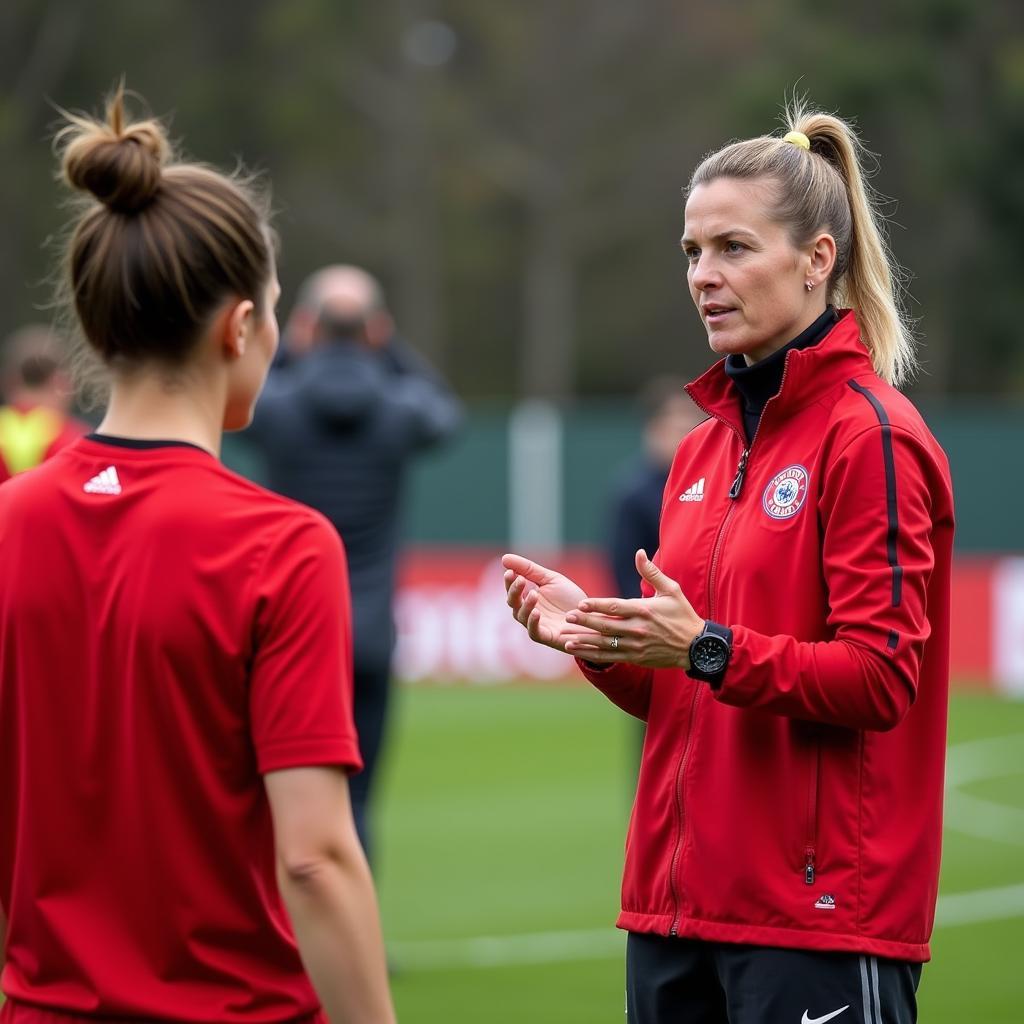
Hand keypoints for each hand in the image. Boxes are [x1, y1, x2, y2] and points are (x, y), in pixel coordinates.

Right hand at [502, 553, 597, 652]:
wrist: (591, 616)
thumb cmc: (570, 598)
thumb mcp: (551, 579)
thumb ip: (529, 569)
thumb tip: (504, 558)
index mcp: (527, 597)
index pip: (513, 589)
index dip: (509, 581)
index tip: (510, 571)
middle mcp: (528, 611)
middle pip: (513, 602)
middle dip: (514, 591)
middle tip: (520, 580)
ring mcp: (536, 624)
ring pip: (521, 616)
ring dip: (525, 605)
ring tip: (534, 594)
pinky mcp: (546, 637)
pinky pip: (533, 631)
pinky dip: (532, 622)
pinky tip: (536, 612)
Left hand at [562, 549, 704, 668]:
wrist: (696, 647)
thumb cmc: (683, 615)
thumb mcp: (671, 590)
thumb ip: (651, 572)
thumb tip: (639, 552)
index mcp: (644, 610)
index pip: (616, 607)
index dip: (597, 605)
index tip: (581, 604)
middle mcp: (638, 629)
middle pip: (606, 626)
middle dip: (585, 622)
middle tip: (568, 617)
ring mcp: (635, 646)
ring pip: (605, 644)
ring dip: (584, 641)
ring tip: (565, 638)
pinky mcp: (635, 657)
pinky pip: (610, 657)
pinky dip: (592, 655)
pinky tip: (578, 651)